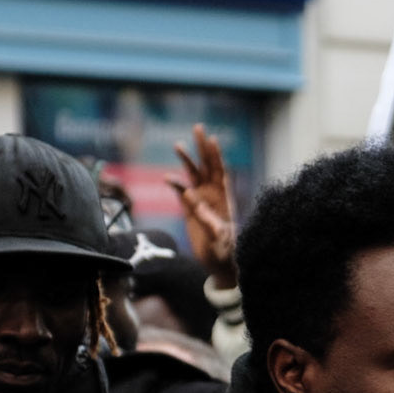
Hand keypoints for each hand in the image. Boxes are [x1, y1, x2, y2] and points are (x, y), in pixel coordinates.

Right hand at [166, 124, 236, 287]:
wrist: (220, 264)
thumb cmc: (227, 251)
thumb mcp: (219, 237)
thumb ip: (206, 219)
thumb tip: (190, 197)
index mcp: (224, 197)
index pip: (220, 171)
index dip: (216, 155)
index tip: (211, 139)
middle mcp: (213, 195)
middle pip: (207, 166)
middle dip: (202, 148)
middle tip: (198, 128)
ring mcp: (201, 201)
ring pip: (193, 176)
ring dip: (186, 161)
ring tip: (178, 145)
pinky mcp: (190, 211)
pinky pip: (181, 193)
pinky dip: (175, 185)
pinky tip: (167, 178)